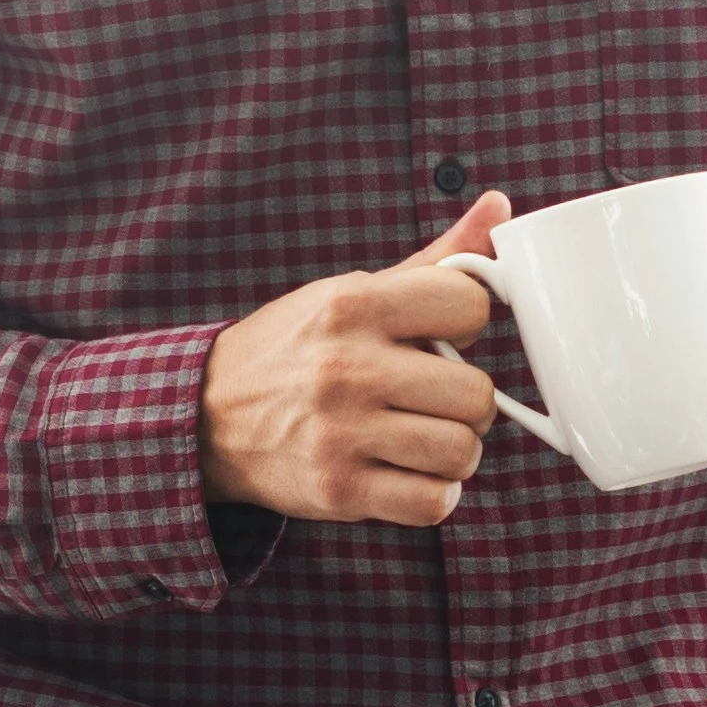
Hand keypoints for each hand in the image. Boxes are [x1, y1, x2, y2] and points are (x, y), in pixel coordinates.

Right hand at [202, 200, 510, 525]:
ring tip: (423, 439)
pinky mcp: (338, 488)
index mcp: (352, 305)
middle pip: (477, 394)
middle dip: (467, 402)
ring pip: (461, 451)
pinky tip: (408, 473)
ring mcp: (340, 431)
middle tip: (436, 401)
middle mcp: (346, 366)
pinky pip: (433, 503)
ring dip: (454, 452)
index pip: (470, 305)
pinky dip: (432, 495)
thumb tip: (500, 204)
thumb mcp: (352, 292)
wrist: (206, 415)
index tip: (442, 337)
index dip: (467, 325)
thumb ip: (435, 259)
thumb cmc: (294, 350)